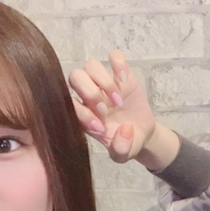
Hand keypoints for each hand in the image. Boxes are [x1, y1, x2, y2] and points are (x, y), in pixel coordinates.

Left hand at [69, 49, 175, 168]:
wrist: (140, 132)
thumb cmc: (125, 143)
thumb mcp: (123, 155)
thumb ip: (121, 150)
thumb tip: (125, 129)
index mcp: (82, 114)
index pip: (69, 104)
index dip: (84, 114)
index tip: (102, 127)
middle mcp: (88, 95)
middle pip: (75, 77)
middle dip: (91, 93)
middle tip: (107, 111)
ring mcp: (103, 82)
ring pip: (91, 65)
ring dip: (105, 83)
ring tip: (119, 101)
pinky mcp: (120, 73)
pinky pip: (114, 56)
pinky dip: (119, 64)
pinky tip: (126, 82)